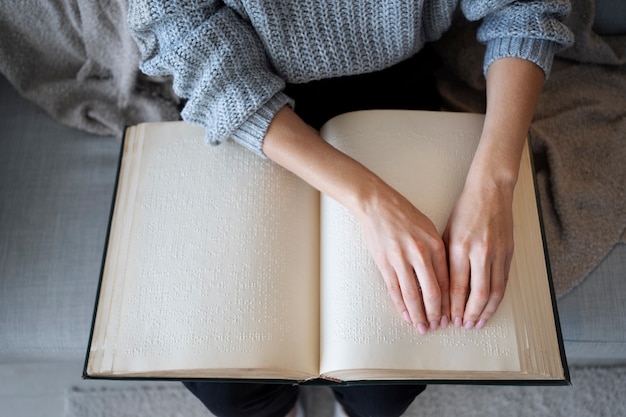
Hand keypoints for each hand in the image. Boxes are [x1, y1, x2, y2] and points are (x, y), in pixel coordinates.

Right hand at [263, 107, 449, 332]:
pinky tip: (406, 315)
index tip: (451, 313)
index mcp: (435, 245)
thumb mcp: (428, 229)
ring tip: (423, 327)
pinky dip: (401, 306)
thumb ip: (437, 252)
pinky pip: (394, 290)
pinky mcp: (384, 263)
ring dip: (419, 315)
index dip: (449, 302)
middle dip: (436, 314)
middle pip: (432, 292)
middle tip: (439, 326)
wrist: (376, 203)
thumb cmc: (403, 213)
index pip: (447, 281)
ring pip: (412, 296)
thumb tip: (443, 278)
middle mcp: (420, 254)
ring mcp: (401, 259)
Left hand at [444, 177, 514, 329]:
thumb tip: (440, 287)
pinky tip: (490, 307)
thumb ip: (445, 259)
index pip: (455, 286)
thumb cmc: (465, 209)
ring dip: (485, 311)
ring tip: (477, 323)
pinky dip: (497, 298)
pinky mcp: (509, 253)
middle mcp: (480, 252)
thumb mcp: (447, 232)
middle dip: (469, 314)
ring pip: (493, 292)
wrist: (491, 191)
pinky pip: (503, 282)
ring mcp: (497, 253)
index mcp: (460, 247)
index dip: (452, 306)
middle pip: (476, 294)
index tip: (447, 317)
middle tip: (462, 325)